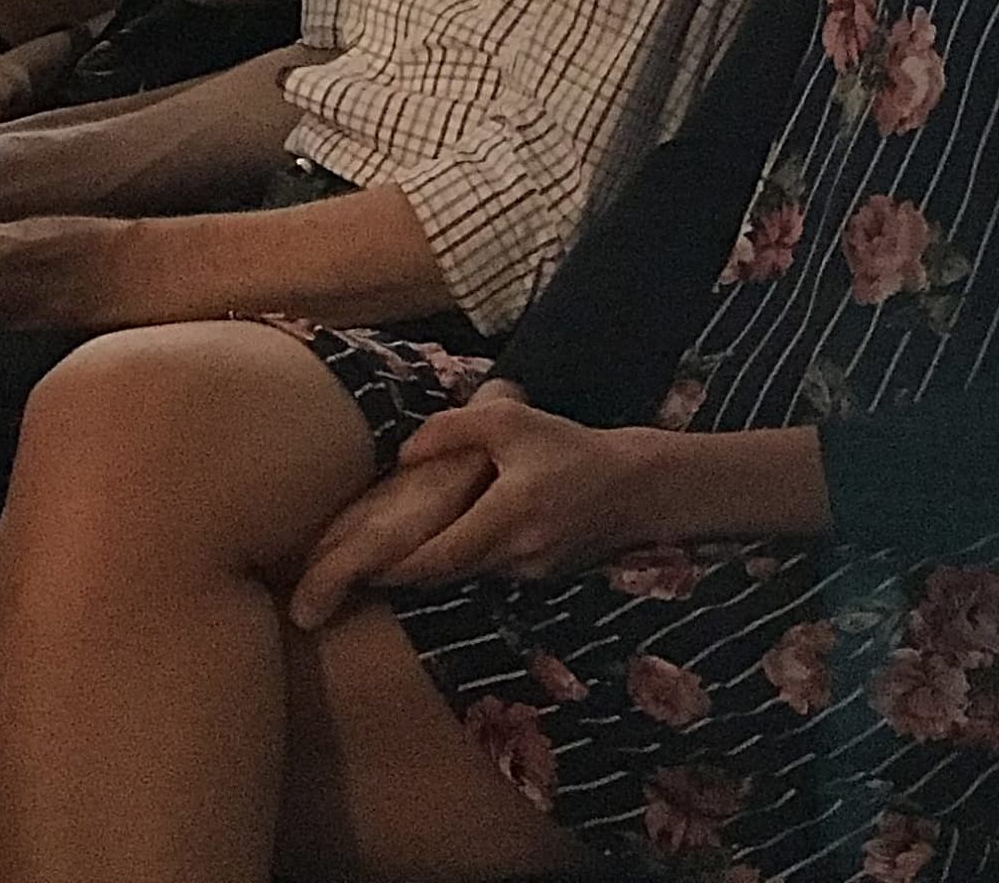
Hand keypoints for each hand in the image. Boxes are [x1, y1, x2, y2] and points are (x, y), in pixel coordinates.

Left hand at [288, 385, 654, 625]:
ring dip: (440, 564)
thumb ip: (455, 429)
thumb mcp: (514, 420)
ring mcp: (528, 573)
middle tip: (367, 563)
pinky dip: (472, 558)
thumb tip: (405, 453)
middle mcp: (513, 555)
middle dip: (406, 571)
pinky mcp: (541, 578)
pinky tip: (464, 539)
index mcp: (504, 517)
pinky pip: (494, 570)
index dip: (394, 567)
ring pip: (468, 573)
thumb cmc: (571, 447)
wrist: (638, 486)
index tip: (360, 565)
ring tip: (406, 549)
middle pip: (444, 574)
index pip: (435, 559)